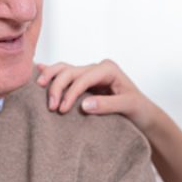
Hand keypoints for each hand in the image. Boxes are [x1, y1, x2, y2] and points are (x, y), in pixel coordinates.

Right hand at [35, 59, 158, 131]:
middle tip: (51, 107)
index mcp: (108, 69)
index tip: (63, 109)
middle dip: (57, 87)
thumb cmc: (138, 109)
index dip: (71, 92)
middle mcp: (97, 68)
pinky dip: (52, 73)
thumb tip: (84, 105)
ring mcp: (90, 73)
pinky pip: (65, 74)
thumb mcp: (127, 106)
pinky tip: (38, 69)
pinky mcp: (84, 82)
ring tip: (39, 88)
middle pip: (70, 71)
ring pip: (64, 69)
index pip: (83, 77)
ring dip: (51, 79)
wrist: (143, 114)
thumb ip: (107, 105)